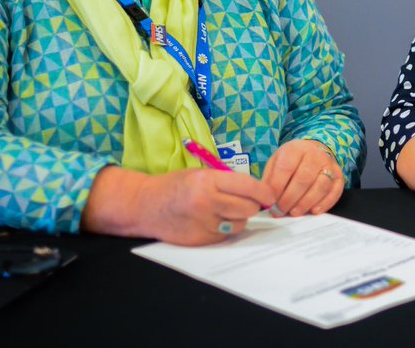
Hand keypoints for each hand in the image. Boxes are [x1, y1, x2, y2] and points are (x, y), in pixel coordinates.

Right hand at [83, 165, 275, 244]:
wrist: (145, 206)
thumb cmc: (175, 186)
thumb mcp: (201, 174)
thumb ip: (228, 182)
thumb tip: (259, 192)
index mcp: (208, 181)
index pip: (249, 187)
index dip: (264, 192)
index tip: (269, 195)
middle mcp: (207, 202)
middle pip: (248, 208)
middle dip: (251, 205)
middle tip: (246, 202)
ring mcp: (203, 223)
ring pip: (239, 224)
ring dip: (238, 219)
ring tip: (225, 211)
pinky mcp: (200, 240)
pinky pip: (225, 236)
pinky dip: (224, 229)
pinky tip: (212, 221)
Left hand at [262, 139, 344, 215]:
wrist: (314, 151)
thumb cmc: (292, 161)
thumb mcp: (276, 162)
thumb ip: (269, 179)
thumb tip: (264, 200)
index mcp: (296, 148)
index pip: (286, 168)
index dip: (277, 187)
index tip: (270, 201)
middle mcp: (315, 154)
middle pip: (303, 179)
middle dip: (289, 199)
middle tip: (280, 211)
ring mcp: (330, 165)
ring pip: (320, 186)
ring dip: (305, 203)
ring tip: (294, 212)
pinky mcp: (339, 177)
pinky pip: (335, 192)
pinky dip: (324, 204)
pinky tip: (313, 211)